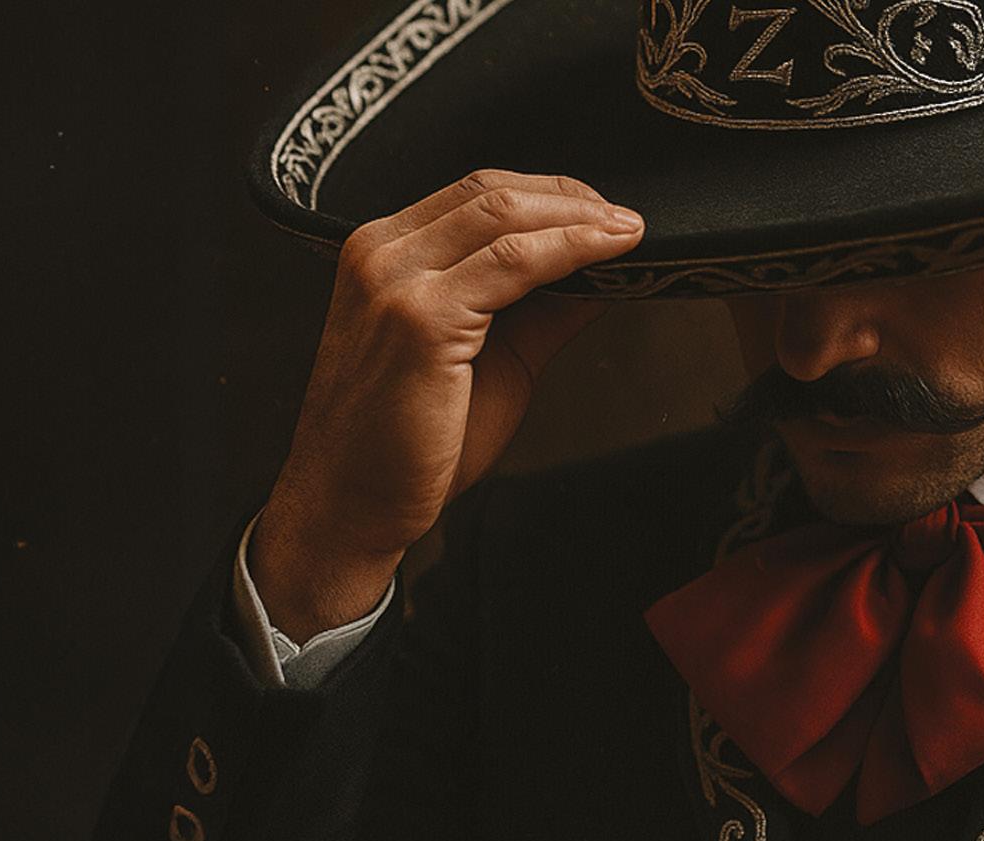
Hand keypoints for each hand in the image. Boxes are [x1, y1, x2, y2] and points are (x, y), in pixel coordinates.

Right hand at [251, 169, 643, 639]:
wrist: (351, 505)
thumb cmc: (410, 443)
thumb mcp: (490, 356)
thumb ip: (541, 310)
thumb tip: (605, 273)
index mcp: (383, 252)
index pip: (475, 194)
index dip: (551, 194)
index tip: (607, 211)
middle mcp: (380, 252)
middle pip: (493, 193)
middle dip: (574, 198)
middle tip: (630, 219)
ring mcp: (395, 280)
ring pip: (505, 217)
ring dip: (581, 219)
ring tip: (631, 233)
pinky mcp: (420, 318)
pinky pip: (515, 263)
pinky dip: (573, 250)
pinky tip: (611, 254)